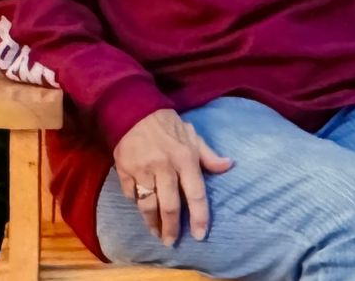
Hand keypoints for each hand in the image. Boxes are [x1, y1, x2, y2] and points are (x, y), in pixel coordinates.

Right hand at [112, 109, 232, 245]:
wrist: (134, 112)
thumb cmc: (168, 125)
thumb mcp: (193, 135)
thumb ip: (209, 155)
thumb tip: (229, 165)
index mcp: (186, 158)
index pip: (196, 193)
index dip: (199, 216)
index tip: (199, 235)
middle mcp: (165, 166)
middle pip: (170, 205)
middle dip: (172, 227)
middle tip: (172, 241)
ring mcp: (143, 170)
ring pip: (148, 205)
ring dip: (152, 223)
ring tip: (157, 233)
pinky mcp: (124, 171)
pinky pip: (131, 195)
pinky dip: (137, 204)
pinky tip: (142, 210)